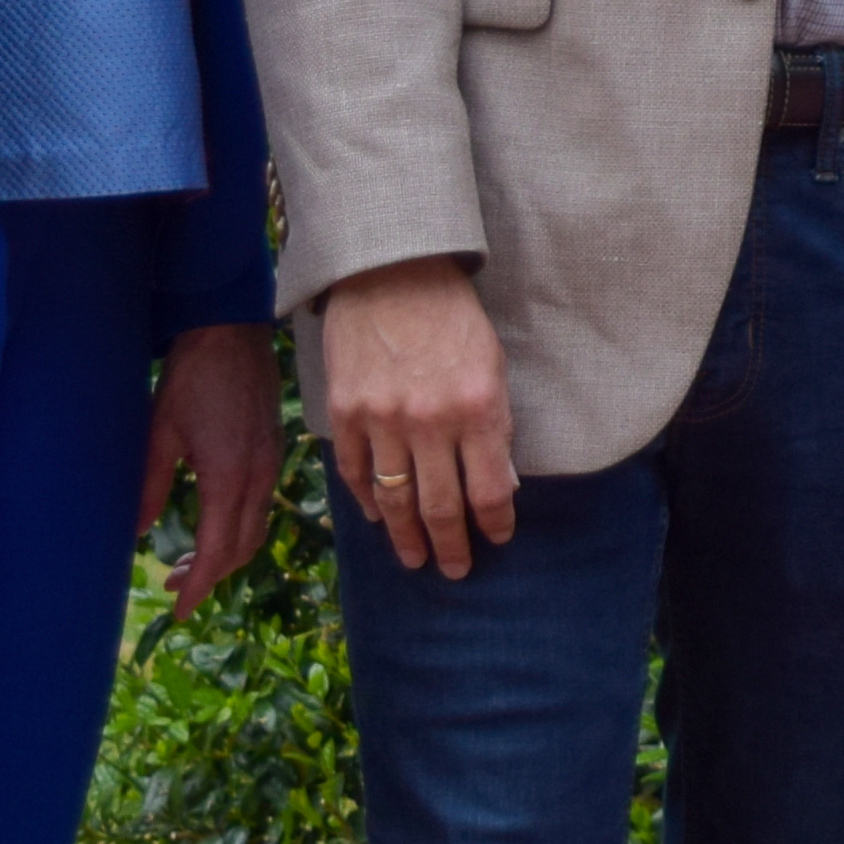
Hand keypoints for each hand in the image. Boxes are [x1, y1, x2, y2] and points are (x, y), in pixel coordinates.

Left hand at [142, 326, 285, 609]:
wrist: (232, 332)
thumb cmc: (191, 378)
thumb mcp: (159, 432)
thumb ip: (149, 486)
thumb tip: (133, 533)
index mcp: (230, 478)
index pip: (219, 550)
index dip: (199, 586)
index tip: (178, 610)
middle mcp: (258, 478)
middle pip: (242, 548)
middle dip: (210, 574)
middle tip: (172, 585)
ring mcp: (270, 465)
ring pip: (254, 529)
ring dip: (225, 553)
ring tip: (188, 560)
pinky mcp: (271, 452)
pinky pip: (260, 507)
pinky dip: (237, 529)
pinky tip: (212, 522)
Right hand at [319, 258, 518, 577]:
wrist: (392, 273)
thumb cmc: (453, 318)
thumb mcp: (493, 366)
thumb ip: (495, 425)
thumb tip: (498, 482)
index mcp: (478, 409)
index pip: (491, 491)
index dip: (496, 523)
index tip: (499, 538)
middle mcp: (431, 422)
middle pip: (443, 507)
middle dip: (452, 547)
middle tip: (456, 570)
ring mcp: (382, 420)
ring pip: (396, 501)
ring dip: (407, 538)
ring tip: (415, 559)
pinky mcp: (344, 412)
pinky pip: (356, 473)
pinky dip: (367, 502)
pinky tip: (379, 518)